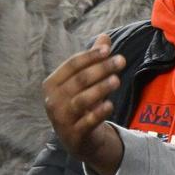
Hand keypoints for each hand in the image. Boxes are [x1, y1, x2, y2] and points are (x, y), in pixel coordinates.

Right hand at [43, 36, 126, 174]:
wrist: (78, 138)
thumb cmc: (81, 102)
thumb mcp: (85, 81)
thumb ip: (94, 60)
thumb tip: (105, 37)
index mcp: (52, 84)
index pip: (72, 65)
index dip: (90, 56)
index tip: (109, 50)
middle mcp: (53, 101)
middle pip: (79, 80)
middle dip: (101, 68)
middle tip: (122, 61)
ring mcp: (62, 119)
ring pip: (82, 100)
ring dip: (101, 88)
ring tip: (117, 80)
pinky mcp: (74, 134)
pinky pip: (87, 122)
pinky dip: (99, 112)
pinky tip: (110, 105)